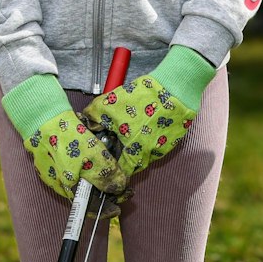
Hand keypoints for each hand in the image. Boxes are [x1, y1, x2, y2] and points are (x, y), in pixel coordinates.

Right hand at [2, 75, 129, 199]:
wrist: (42, 116)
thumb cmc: (66, 136)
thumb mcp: (93, 155)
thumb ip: (106, 175)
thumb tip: (118, 189)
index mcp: (68, 187)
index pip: (88, 208)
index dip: (105, 209)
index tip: (120, 204)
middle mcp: (58, 183)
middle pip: (86, 194)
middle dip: (106, 190)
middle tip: (123, 184)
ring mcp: (53, 172)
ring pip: (80, 180)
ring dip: (97, 176)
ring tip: (112, 167)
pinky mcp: (51, 160)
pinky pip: (72, 168)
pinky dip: (86, 165)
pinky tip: (95, 155)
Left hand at [80, 47, 212, 177]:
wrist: (175, 89)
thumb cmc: (144, 98)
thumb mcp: (110, 104)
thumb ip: (93, 115)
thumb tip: (87, 122)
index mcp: (134, 152)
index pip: (122, 172)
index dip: (113, 169)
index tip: (109, 164)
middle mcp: (150, 154)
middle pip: (135, 165)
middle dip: (126, 158)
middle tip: (119, 146)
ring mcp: (164, 147)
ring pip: (147, 154)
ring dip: (139, 147)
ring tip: (133, 132)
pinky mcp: (174, 138)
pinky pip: (159, 143)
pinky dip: (151, 138)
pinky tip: (147, 125)